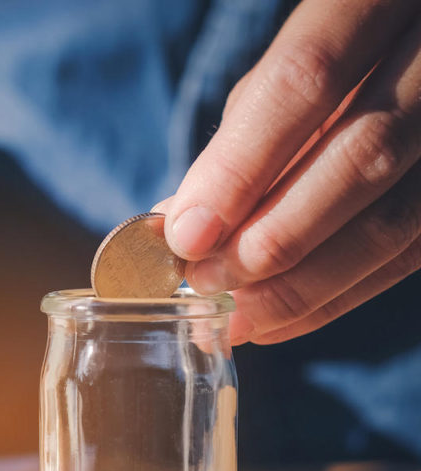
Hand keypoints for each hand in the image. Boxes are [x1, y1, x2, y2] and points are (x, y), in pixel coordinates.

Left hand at [160, 0, 420, 344]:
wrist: (418, 47)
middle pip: (363, 157)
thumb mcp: (295, 62)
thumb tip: (179, 223)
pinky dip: (341, 293)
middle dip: (273, 238)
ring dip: (305, 284)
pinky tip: (283, 316)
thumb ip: (246, 131)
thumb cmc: (343, 53)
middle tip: (205, 285)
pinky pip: (412, 251)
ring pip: (397, 220)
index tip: (186, 236)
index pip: (306, 82)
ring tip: (235, 317)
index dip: (240, 167)